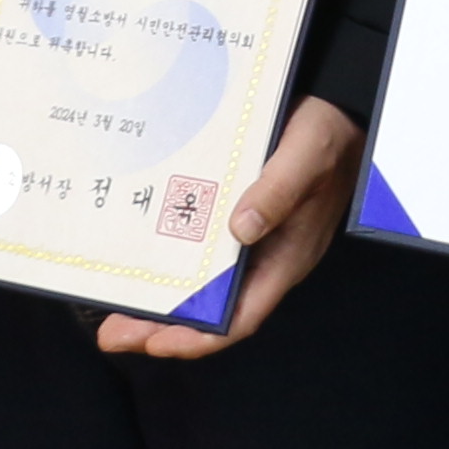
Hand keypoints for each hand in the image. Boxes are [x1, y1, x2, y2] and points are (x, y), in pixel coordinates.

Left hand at [103, 99, 363, 358]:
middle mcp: (263, 258)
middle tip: (112, 334)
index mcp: (285, 259)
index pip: (239, 318)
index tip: (156, 343)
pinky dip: (167, 258)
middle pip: (210, 311)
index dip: (198, 337)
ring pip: (199, 285)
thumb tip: (241, 230)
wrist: (336, 106)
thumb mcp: (305, 159)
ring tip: (113, 309)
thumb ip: (277, 193)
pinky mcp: (235, 217)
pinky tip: (137, 254)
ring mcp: (249, 240)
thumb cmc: (326, 136)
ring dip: (158, 299)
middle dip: (161, 327)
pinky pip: (197, 250)